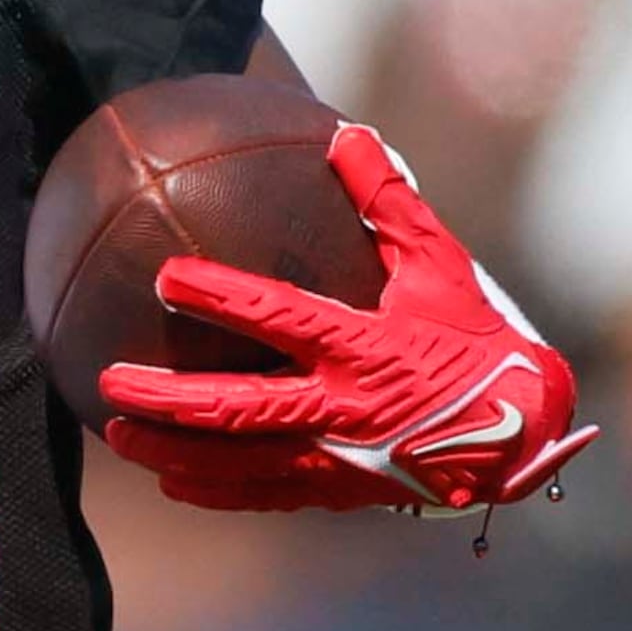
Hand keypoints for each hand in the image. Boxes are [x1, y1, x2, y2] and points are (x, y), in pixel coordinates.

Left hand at [100, 121, 596, 515]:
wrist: (522, 435)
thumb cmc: (475, 337)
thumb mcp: (441, 264)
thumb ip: (388, 202)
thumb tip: (347, 133)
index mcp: (362, 347)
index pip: (278, 316)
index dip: (219, 297)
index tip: (164, 277)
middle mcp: (341, 409)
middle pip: (236, 409)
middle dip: (165, 398)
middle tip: (109, 380)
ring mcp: (337, 458)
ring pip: (237, 463)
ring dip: (170, 452)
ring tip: (115, 436)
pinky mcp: (339, 491)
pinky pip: (265, 496)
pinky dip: (214, 491)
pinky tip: (173, 483)